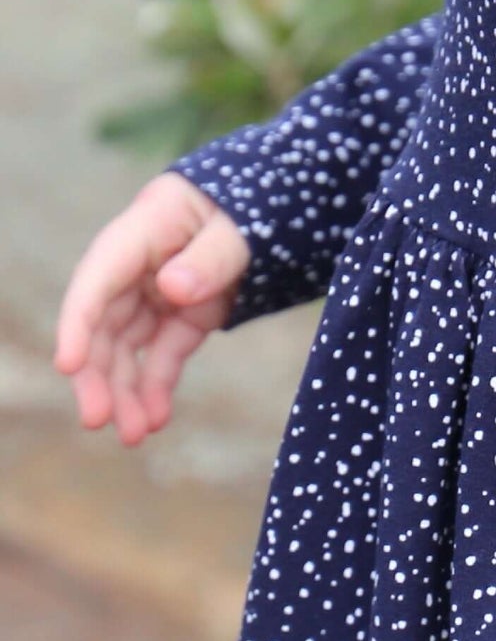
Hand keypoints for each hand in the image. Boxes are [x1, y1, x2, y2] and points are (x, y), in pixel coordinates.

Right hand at [53, 172, 248, 446]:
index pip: (99, 279)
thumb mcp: (240, 227)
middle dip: (98, 373)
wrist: (282, 205)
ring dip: (126, 391)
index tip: (68, 366)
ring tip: (133, 436)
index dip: (79, 323)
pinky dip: (158, 385)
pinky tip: (155, 419)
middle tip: (96, 420)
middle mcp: (142, 263)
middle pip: (105, 321)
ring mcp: (162, 290)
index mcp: (146, 229)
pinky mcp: (186, 313)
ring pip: (129, 346)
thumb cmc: (256, 206)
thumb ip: (211, 256)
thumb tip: (172, 288)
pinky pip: (165, 353)